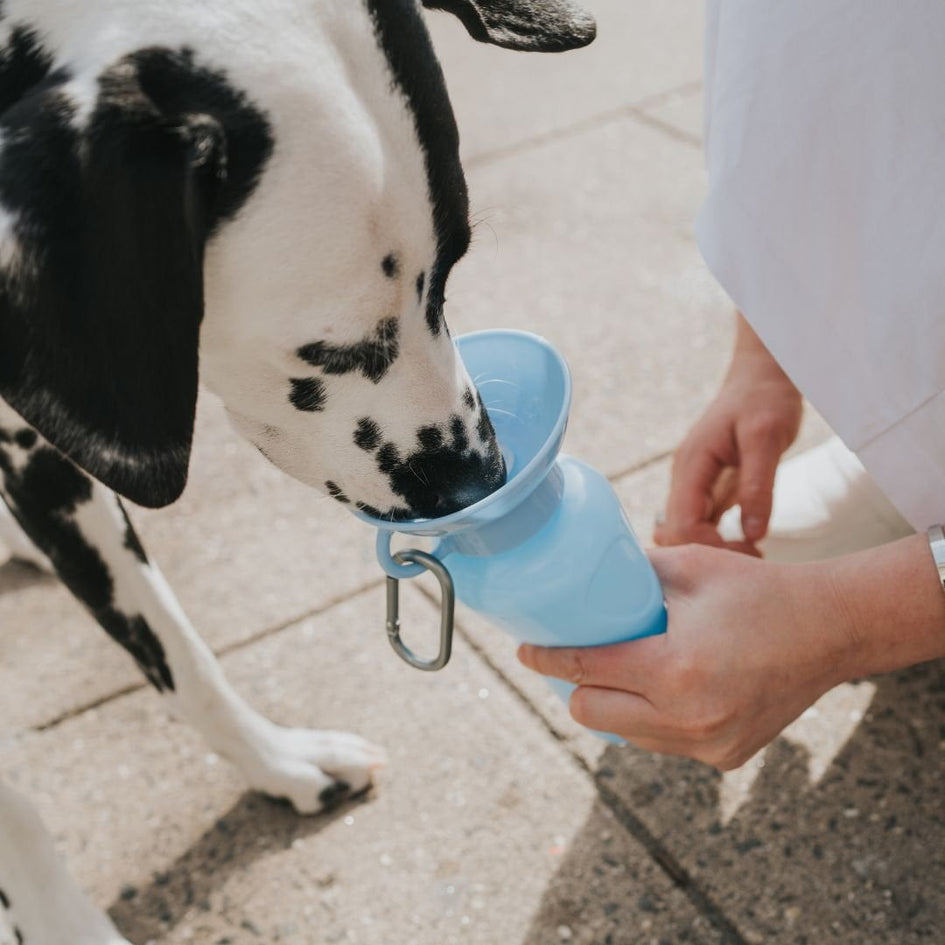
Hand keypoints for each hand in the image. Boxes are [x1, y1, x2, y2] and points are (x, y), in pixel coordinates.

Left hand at [518, 544, 852, 768]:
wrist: (830, 631)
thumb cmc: (757, 592)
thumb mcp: (688, 567)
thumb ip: (631, 573)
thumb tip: (584, 573)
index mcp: (674, 668)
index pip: (584, 669)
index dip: (545, 659)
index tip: (524, 650)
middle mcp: (687, 718)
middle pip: (590, 713)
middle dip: (575, 686)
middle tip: (575, 658)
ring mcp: (707, 745)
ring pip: (625, 733)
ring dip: (613, 705)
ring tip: (621, 671)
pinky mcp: (723, 758)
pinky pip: (662, 743)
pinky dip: (651, 720)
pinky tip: (662, 691)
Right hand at [654, 314, 801, 553]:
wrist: (761, 375)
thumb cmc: (764, 400)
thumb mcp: (767, 439)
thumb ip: (758, 486)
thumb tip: (752, 534)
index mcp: (690, 465)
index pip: (682, 524)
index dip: (710, 546)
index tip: (750, 551)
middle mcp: (683, 477)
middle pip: (676, 533)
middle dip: (709, 553)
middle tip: (754, 557)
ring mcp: (691, 483)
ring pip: (684, 531)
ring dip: (712, 549)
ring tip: (752, 553)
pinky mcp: (705, 487)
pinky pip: (699, 522)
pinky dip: (716, 539)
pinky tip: (746, 543)